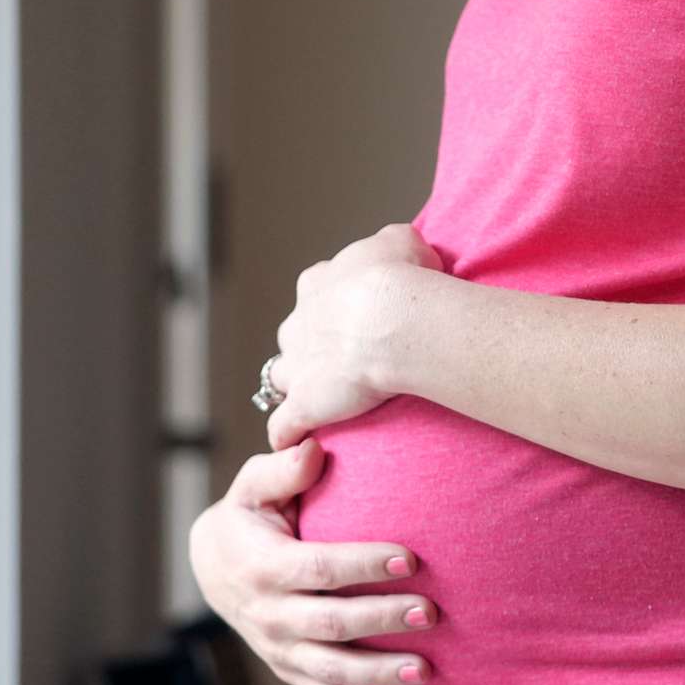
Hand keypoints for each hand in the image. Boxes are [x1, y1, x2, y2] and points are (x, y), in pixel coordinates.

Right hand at [188, 440, 436, 684]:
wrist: (212, 566)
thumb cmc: (246, 517)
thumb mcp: (252, 486)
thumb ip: (281, 468)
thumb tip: (314, 449)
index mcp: (263, 566)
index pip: (319, 568)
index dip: (363, 565)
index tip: (410, 558)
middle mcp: (269, 614)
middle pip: (330, 624)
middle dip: (381, 619)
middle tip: (430, 611)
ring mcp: (279, 648)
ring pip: (332, 669)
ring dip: (380, 672)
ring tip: (426, 667)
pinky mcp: (290, 669)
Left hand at [264, 223, 448, 452]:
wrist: (392, 317)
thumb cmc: (401, 276)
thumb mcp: (402, 241)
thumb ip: (394, 243)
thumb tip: (401, 247)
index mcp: (317, 284)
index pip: (315, 290)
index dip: (334, 303)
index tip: (358, 311)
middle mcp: (298, 324)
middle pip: (295, 335)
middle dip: (312, 345)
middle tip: (348, 355)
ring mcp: (296, 367)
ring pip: (282, 378)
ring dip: (298, 387)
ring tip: (324, 401)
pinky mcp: (302, 406)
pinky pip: (283, 428)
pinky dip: (289, 436)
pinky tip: (304, 443)